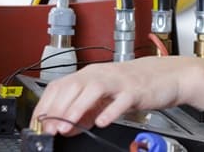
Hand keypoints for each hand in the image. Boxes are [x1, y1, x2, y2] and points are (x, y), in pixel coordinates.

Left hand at [31, 56, 191, 134]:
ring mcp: (119, 82)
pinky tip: (102, 122)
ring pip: (94, 89)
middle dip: (58, 109)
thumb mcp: (104, 97)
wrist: (166, 76)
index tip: (37, 125)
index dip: (45, 105)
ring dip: (77, 107)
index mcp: (91, 74)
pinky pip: (121, 100)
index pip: (60, 86)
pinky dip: (110, 111)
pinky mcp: (136, 91)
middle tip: (49, 128)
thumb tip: (62, 127)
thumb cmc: (134, 84)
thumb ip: (82, 111)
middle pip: (73, 86)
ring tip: (67, 124)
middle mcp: (102, 74)